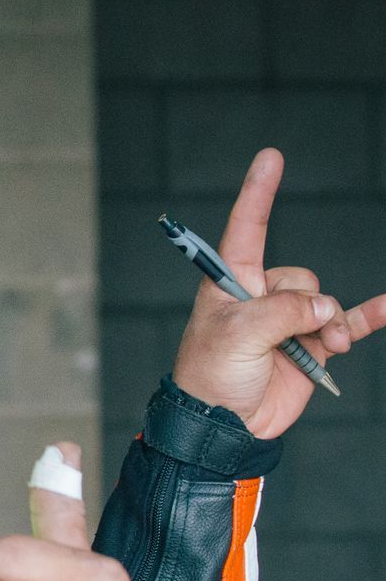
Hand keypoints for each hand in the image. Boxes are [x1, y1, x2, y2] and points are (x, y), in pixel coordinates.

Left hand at [171, 148, 385, 438]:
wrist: (223, 424)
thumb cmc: (212, 375)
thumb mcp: (237, 335)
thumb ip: (283, 312)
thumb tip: (324, 308)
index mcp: (231, 282)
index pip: (246, 228)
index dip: (259, 193)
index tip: (271, 156)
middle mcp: (259, 295)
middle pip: (300, 276)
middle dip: (303, 302)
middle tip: (282, 333)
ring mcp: (288, 320)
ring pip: (323, 301)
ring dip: (328, 323)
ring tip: (320, 346)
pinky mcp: (310, 346)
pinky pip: (348, 323)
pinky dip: (369, 316)